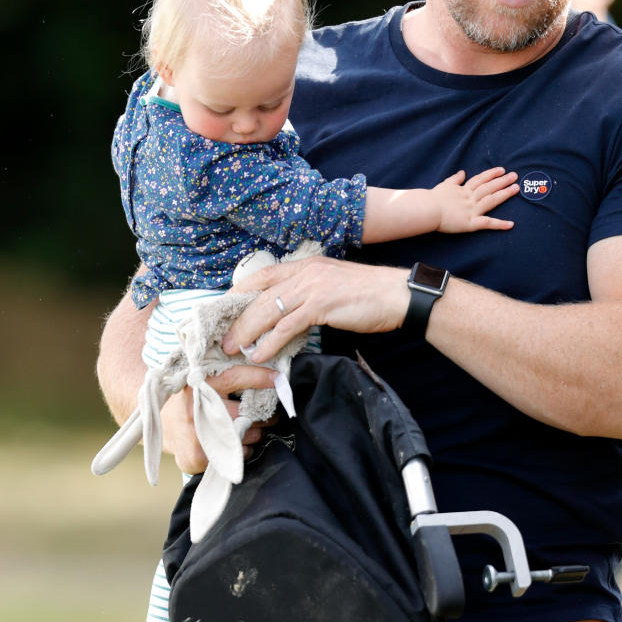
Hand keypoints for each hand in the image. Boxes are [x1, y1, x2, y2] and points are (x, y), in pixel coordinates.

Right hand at [161, 368, 273, 473]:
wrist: (164, 424)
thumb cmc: (192, 400)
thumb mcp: (201, 380)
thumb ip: (225, 374)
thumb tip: (265, 370)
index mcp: (198, 385)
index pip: (233, 377)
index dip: (257, 377)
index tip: (276, 378)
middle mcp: (196, 409)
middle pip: (246, 413)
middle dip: (265, 415)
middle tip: (269, 414)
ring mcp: (197, 435)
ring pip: (247, 436)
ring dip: (256, 433)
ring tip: (249, 428)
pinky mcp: (198, 457)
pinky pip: (238, 455)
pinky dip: (244, 451)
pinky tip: (236, 444)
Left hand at [225, 253, 410, 362]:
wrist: (398, 295)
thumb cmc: (369, 295)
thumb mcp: (332, 287)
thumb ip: (310, 294)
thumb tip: (293, 314)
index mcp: (304, 266)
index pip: (262, 276)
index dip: (239, 292)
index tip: (225, 311)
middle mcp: (304, 272)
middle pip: (259, 294)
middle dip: (237, 317)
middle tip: (223, 337)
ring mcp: (312, 287)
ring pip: (268, 309)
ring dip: (247, 331)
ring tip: (234, 349)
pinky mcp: (321, 305)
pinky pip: (288, 325)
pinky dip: (270, 341)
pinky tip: (261, 355)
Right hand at [433, 167, 516, 231]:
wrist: (427, 209)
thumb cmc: (433, 199)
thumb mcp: (444, 185)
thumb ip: (455, 179)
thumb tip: (462, 172)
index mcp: (463, 190)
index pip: (480, 180)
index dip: (491, 174)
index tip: (501, 170)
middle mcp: (470, 198)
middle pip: (489, 187)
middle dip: (502, 181)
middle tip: (515, 176)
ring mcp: (472, 210)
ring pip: (491, 200)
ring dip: (504, 194)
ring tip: (516, 189)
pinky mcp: (470, 223)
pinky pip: (487, 223)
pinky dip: (499, 224)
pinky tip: (511, 224)